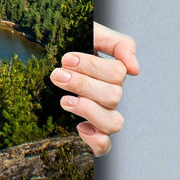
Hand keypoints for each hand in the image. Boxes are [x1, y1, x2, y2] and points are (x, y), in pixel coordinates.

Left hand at [51, 22, 138, 156]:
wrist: (44, 53)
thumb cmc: (69, 42)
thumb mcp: (92, 32)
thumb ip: (118, 43)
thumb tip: (135, 70)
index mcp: (111, 73)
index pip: (117, 74)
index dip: (92, 66)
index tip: (66, 59)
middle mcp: (109, 96)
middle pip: (113, 97)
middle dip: (82, 84)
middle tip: (57, 75)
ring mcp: (100, 115)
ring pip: (113, 123)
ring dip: (89, 110)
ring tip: (64, 100)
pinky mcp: (89, 132)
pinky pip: (104, 147)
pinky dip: (96, 140)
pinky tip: (79, 127)